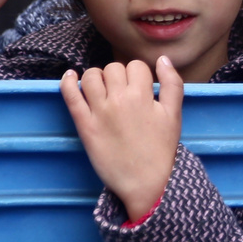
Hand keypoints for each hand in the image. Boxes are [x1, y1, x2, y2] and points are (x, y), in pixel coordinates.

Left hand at [60, 56, 182, 220]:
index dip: (139, 75)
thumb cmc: (161, 150)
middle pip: (113, 68)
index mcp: (142, 95)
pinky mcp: (84, 125)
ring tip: (103, 91)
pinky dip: (67, 81)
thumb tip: (163, 58)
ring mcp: (98, 111)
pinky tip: (70, 76)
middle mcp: (118, 99)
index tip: (140, 88)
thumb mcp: (174, 115)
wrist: (145, 183)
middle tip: (123, 93)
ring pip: (91, 76)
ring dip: (97, 78)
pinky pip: (70, 95)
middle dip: (119, 76)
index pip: (135, 66)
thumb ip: (172, 84)